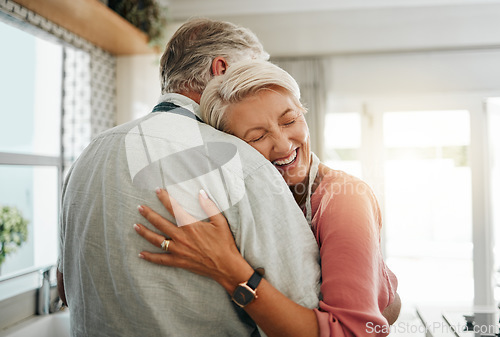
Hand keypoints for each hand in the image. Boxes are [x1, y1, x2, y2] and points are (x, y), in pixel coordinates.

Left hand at [134, 188, 252, 291]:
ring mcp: (178, 250)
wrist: (226, 266)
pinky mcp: (178, 261)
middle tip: (139, 207)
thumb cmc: (224, 243)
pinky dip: (150, 257)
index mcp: (190, 225)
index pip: (174, 208)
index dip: (165, 198)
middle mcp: (181, 237)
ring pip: (156, 240)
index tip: (157, 190)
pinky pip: (161, 260)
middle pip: (160, 223)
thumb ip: (209, 206)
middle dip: (148, 214)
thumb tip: (201, 193)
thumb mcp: (220, 222)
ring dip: (145, 232)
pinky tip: (141, 254)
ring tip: (135, 226)